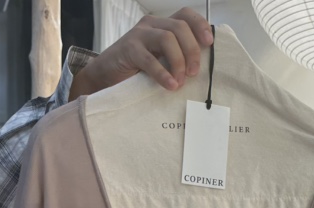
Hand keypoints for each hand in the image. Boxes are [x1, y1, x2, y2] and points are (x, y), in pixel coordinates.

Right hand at [70, 8, 212, 99]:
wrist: (104, 77)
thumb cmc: (134, 71)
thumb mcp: (159, 60)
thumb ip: (175, 57)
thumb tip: (199, 67)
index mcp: (162, 25)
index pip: (185, 15)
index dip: (200, 26)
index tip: (209, 44)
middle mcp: (151, 25)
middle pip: (180, 28)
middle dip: (192, 51)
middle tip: (193, 73)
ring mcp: (139, 35)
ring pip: (168, 39)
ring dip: (178, 62)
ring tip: (180, 82)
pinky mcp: (129, 49)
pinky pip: (150, 59)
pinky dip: (163, 74)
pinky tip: (170, 85)